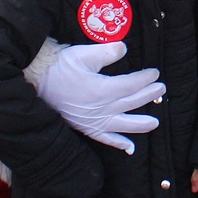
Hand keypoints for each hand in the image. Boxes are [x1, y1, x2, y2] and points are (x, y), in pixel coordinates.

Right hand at [35, 41, 164, 153]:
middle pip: (131, 102)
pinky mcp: (86, 128)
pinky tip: (130, 148)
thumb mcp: (83, 54)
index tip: (155, 73)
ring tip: (156, 122)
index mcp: (102, 89)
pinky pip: (105, 139)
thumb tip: (125, 48)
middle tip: (161, 89)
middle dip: (148, 95)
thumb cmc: (60, 66)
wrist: (36, 82)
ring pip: (123, 124)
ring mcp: (94, 121)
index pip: (131, 84)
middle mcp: (100, 108)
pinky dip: (118, 144)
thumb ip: (107, 52)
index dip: (145, 78)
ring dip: (141, 124)